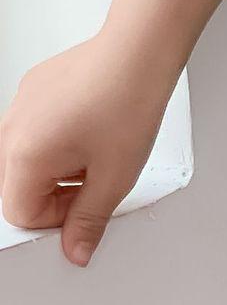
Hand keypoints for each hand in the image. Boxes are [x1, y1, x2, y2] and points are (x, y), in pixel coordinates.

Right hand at [0, 31, 177, 266]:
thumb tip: (76, 250)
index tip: (86, 211)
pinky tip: (93, 133)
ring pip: (30, 162)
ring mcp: (19, 108)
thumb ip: (88, 221)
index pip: (20, 213)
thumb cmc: (126, 105)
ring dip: (61, 172)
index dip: (57, 222)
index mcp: (24, 154)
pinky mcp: (33, 94)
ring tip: (99, 155)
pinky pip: (37, 135)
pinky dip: (61, 145)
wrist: (136, 54)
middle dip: (57, 197)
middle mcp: (12, 129)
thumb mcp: (113, 179)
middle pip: (20, 188)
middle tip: (96, 184)